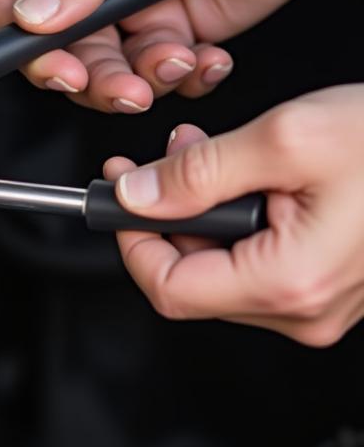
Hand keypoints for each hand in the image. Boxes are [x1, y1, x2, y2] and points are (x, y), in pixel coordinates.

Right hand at [0, 0, 350, 112]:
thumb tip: (31, 15)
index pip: (14, 1)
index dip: (27, 44)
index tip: (61, 70)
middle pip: (63, 51)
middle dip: (95, 77)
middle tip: (125, 89)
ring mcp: (134, 3)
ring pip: (111, 71)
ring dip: (144, 79)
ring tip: (178, 61)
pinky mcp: (176, 24)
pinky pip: (162, 72)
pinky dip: (186, 76)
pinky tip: (207, 57)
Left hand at [102, 85, 363, 345]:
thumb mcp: (286, 139)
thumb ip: (198, 173)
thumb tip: (137, 195)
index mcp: (288, 281)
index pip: (168, 287)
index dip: (129, 239)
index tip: (116, 194)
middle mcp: (305, 308)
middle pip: (191, 278)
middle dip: (165, 214)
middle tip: (160, 159)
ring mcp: (321, 301)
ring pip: (222, 266)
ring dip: (200, 209)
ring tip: (209, 152)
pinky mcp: (330, 283)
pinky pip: (258, 260)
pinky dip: (237, 216)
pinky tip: (246, 173)